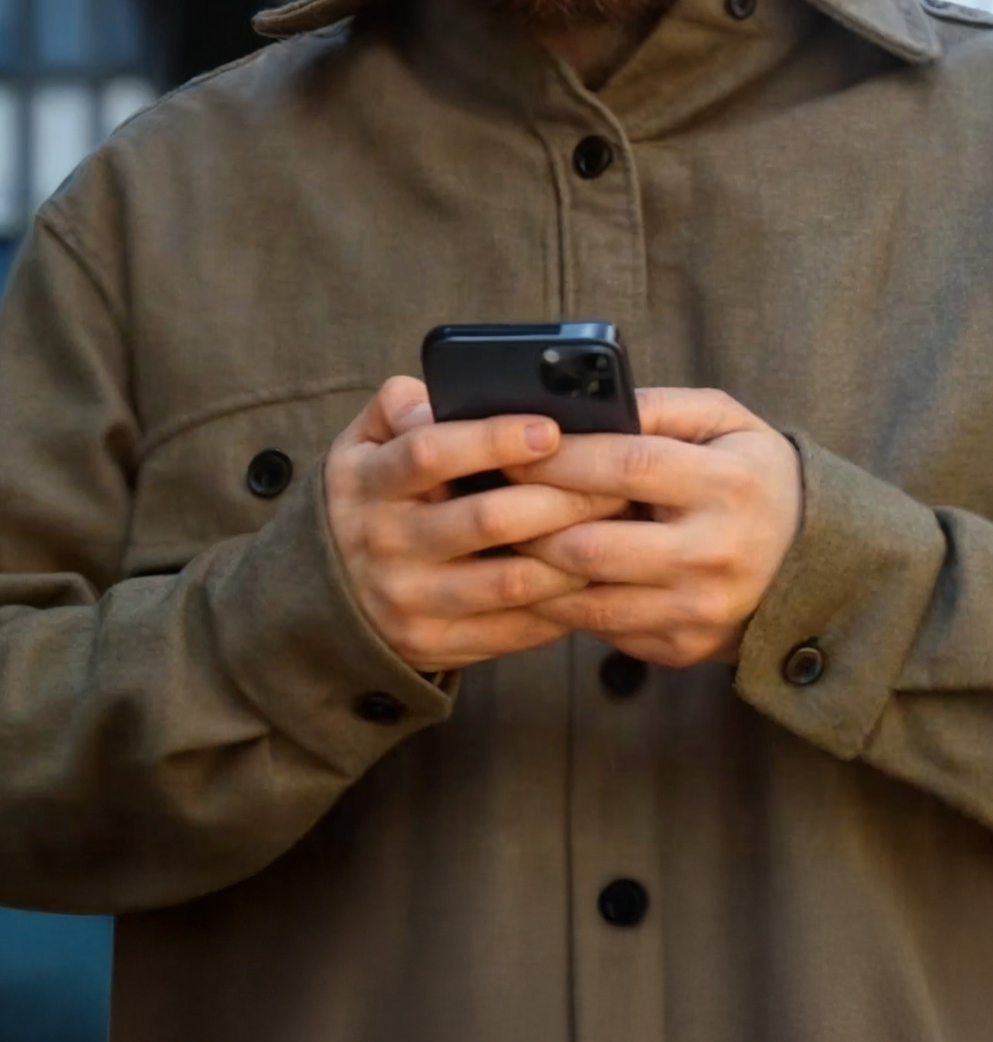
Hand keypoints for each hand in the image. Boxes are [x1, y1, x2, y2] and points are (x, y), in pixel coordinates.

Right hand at [324, 377, 626, 672]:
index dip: (493, 439)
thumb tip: (444, 396)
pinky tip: (594, 577)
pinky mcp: (434, 645)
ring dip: (574, 554)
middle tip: (616, 480)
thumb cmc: (371, 496)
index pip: (429, 453)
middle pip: (487, 519)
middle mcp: (385, 543)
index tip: (551, 428)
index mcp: (368, 482)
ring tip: (616, 527)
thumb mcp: (363, 443)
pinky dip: (561, 605)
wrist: (326, 596)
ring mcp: (409, 600)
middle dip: (562, 497)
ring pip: (511, 580)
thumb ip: (400, 406)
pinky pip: (513, 630)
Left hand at [504, 387, 802, 667]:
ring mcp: (697, 610)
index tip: (512, 449)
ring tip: (509, 539)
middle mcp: (714, 554)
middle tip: (493, 500)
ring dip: (535, 570)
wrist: (809, 561)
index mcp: (727, 485)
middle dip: (531, 522)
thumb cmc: (752, 475)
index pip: (624, 468)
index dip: (559, 459)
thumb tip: (585, 404)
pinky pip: (602, 627)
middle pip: (592, 545)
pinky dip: (565, 602)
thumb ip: (659, 406)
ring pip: (586, 598)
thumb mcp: (725, 422)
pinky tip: (545, 576)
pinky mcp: (682, 647)